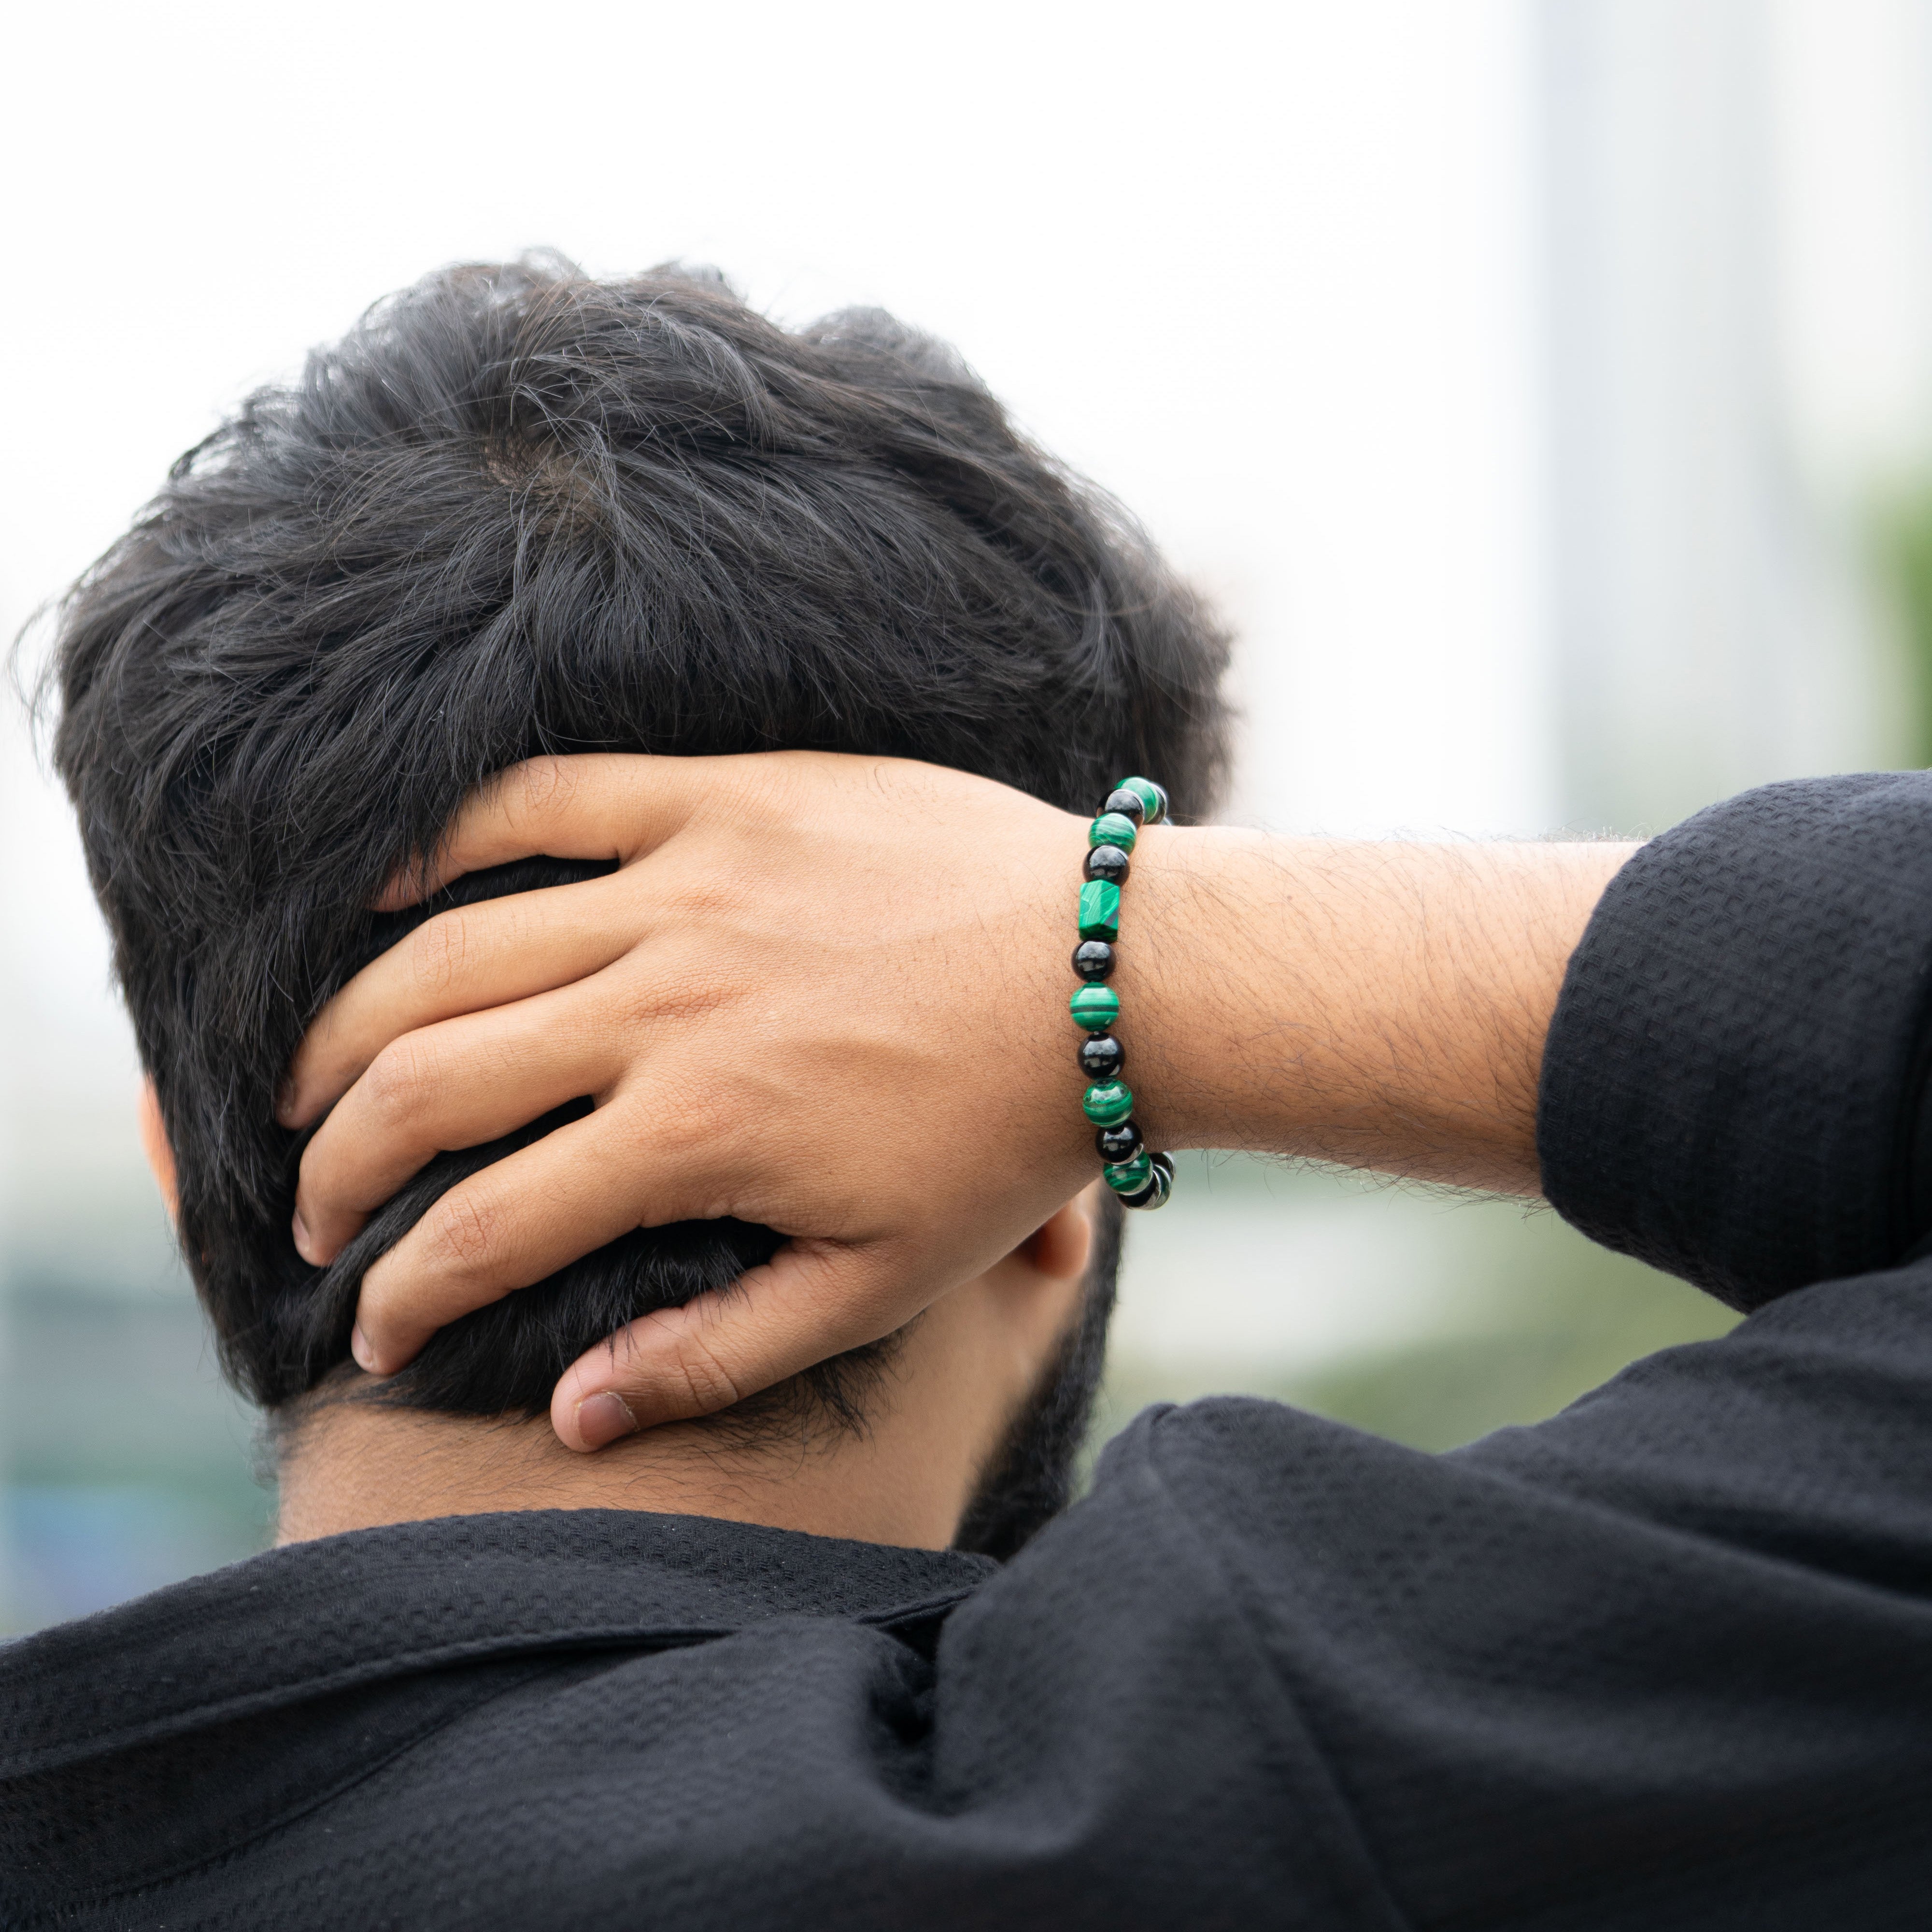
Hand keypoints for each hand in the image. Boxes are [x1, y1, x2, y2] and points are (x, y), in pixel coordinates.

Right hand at [281, 752, 1099, 1446]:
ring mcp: (685, 889)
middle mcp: (661, 1007)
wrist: (1115, 975)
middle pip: (429, 1081)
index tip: (369, 1325)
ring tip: (307, 1075)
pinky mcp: (725, 802)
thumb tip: (571, 1412)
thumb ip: (715, 1355)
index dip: (402, 1291)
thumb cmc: (1007, 1140)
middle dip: (340, 1160)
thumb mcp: (878, 1283)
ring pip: (455, 951)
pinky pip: (548, 798)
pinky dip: (449, 838)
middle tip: (315, 1203)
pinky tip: (389, 888)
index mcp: (693, 1135)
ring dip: (353, 1023)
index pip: (484, 1227)